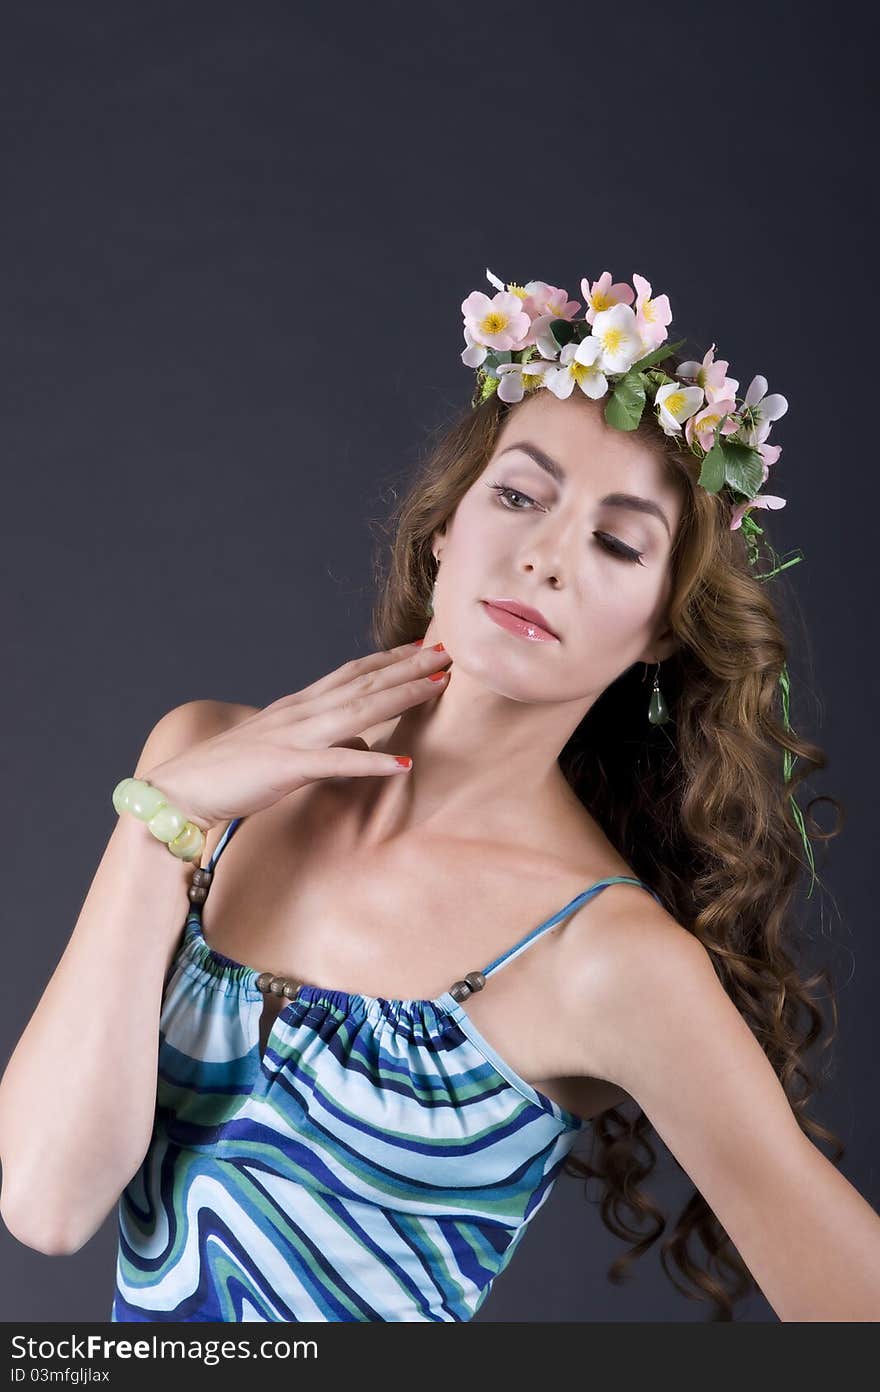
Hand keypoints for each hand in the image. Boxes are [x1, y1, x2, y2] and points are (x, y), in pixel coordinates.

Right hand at [141, 640, 451, 832]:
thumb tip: (361, 739)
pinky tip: (401, 763)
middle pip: (364, 683)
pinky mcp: (288, 767)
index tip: (425, 647)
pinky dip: (370, 762)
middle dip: (409, 668)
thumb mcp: (287, 749)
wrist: (182, 790)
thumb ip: (324, 740)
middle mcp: (301, 712)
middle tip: (448, 652)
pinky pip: (336, 762)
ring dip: (401, 696)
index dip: (391, 659)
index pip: (353, 673)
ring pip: (358, 710)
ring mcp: (295, 736)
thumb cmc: (232, 773)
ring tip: (437, 686)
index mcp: (300, 706)